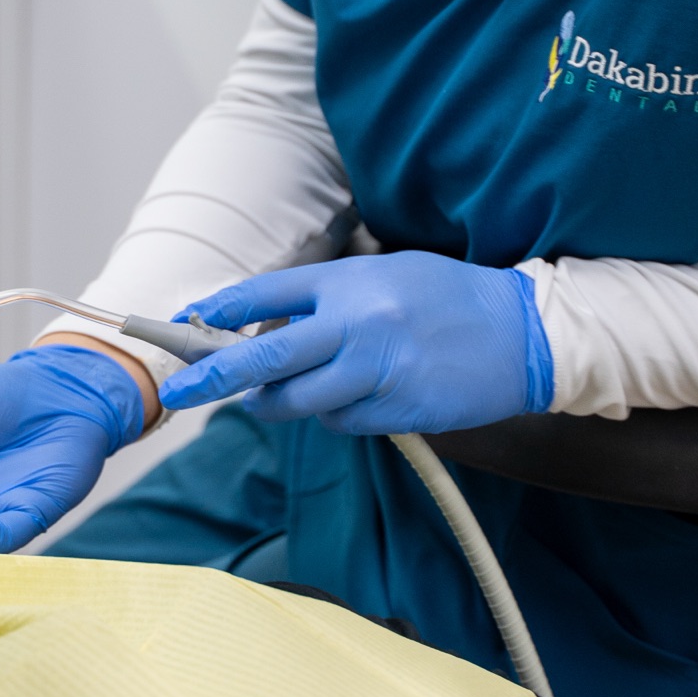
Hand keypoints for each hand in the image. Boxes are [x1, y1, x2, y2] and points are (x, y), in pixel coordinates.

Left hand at [159, 251, 552, 434]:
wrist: (522, 332)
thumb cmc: (447, 297)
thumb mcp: (384, 275)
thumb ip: (327, 298)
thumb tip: (263, 327)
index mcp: (350, 282)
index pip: (265, 294)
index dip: (218, 311)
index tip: (184, 323)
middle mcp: (357, 325)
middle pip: (265, 358)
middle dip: (212, 377)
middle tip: (175, 391)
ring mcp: (377, 373)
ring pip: (299, 402)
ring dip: (275, 404)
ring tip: (266, 399)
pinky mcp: (397, 412)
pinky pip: (343, 422)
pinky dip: (335, 414)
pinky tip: (357, 396)